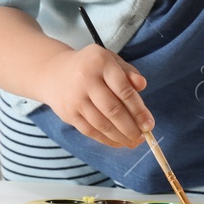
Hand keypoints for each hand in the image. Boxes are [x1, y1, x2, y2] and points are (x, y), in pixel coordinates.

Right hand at [38, 45, 153, 147]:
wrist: (54, 72)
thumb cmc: (91, 67)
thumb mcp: (110, 61)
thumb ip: (128, 72)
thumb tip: (142, 86)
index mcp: (100, 63)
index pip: (124, 90)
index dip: (139, 110)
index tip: (149, 124)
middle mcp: (85, 79)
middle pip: (113, 110)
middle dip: (131, 127)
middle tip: (143, 136)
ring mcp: (75, 98)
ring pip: (102, 124)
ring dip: (120, 136)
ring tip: (133, 142)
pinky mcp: (68, 113)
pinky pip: (90, 131)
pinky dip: (106, 140)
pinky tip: (118, 142)